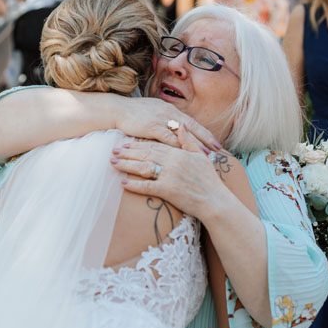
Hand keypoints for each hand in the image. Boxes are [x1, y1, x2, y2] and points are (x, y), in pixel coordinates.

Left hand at [110, 127, 229, 216]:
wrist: (215, 201)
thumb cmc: (209, 180)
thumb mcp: (200, 157)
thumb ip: (189, 141)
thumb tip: (181, 125)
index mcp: (179, 153)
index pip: (154, 145)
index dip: (138, 144)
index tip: (126, 143)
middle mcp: (172, 162)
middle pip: (145, 155)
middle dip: (128, 153)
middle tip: (113, 151)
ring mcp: (169, 176)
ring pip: (143, 168)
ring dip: (126, 165)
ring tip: (113, 163)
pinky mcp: (168, 190)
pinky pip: (147, 186)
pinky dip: (134, 185)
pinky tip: (123, 183)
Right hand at [114, 97, 221, 151]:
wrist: (117, 109)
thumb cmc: (135, 114)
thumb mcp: (154, 113)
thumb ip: (166, 120)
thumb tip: (177, 130)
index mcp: (171, 110)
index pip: (192, 124)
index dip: (205, 134)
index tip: (216, 143)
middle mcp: (169, 113)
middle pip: (192, 128)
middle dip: (206, 140)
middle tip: (218, 150)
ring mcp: (161, 120)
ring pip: (183, 134)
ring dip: (195, 145)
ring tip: (206, 155)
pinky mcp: (151, 127)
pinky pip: (167, 138)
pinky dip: (177, 146)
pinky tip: (185, 155)